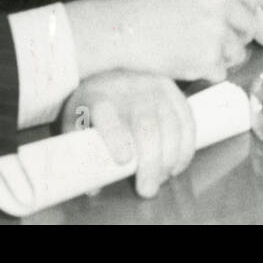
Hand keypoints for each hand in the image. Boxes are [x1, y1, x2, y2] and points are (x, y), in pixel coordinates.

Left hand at [60, 71, 195, 197]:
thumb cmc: (90, 105)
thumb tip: (95, 188)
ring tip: (162, 179)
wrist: (108, 73)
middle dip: (150, 162)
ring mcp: (153, 86)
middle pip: (145, 125)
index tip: (122, 159)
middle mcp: (127, 87)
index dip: (115, 135)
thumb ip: (81, 154)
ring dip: (170, 158)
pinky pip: (186, 120)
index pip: (105, 112)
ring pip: (170, 125)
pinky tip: (177, 165)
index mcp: (97, 95)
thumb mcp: (76, 124)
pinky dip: (186, 147)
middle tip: (147, 189)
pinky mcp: (171, 89)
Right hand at [65, 0, 257, 83]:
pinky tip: (187, 64)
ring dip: (222, 59)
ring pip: (238, 54)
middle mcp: (220, 4)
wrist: (121, 29)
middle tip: (217, 45)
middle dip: (238, 39)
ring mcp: (216, 32)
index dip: (247, 15)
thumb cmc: (146, 10)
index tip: (238, 25)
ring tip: (196, 54)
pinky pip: (221, 73)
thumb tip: (239, 13)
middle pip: (250, 27)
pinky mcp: (207, 58)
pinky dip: (207, 74)